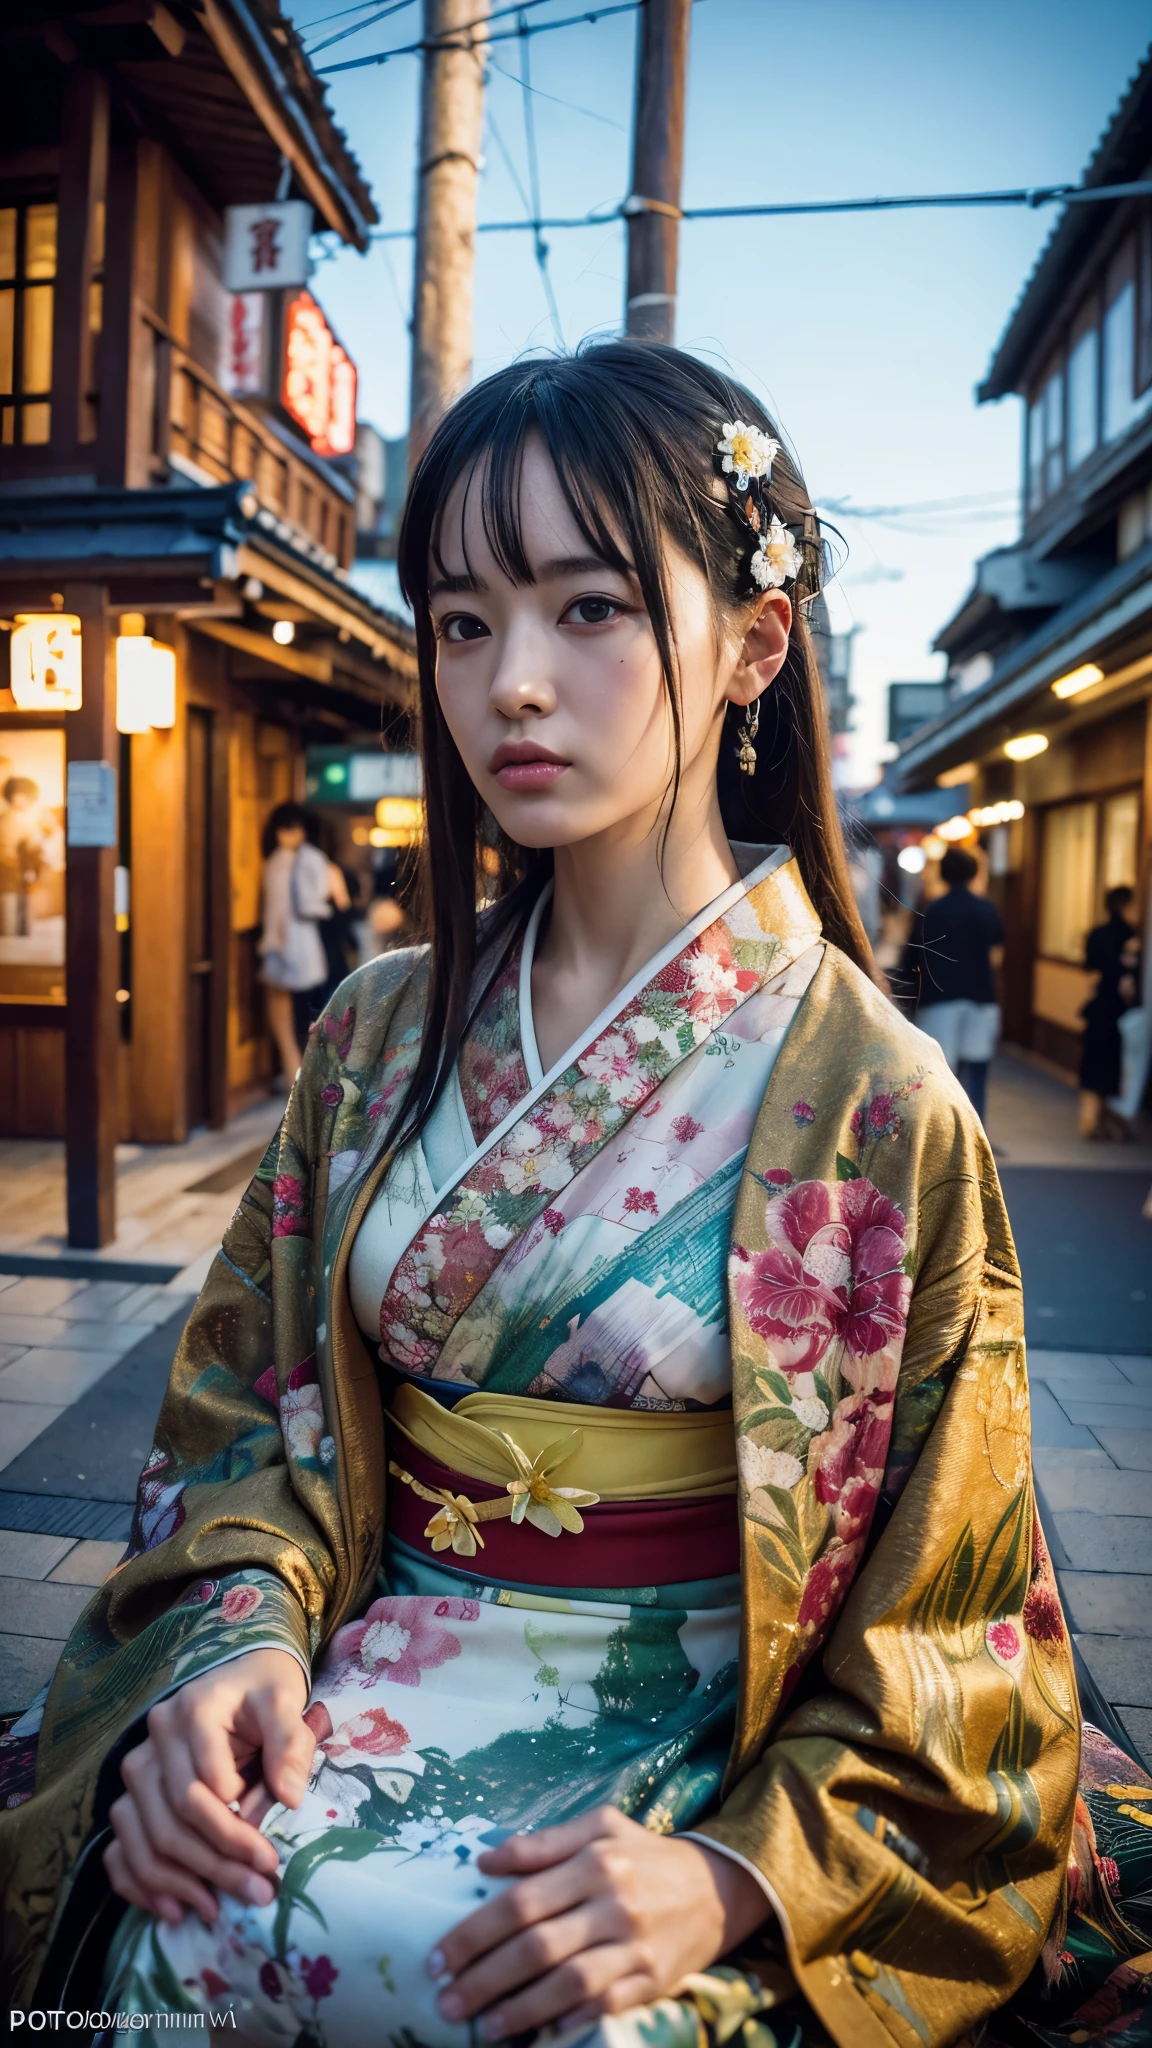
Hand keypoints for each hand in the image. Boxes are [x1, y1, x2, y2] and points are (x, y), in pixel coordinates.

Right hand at [105, 1647, 311, 1927]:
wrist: (239, 1683)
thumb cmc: (264, 1697)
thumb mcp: (285, 1706)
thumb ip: (290, 1745)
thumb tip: (290, 1799)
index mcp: (192, 1711)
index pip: (206, 1787)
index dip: (236, 1831)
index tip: (271, 1860)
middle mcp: (153, 1740)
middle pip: (176, 1818)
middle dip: (217, 1864)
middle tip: (259, 1894)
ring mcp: (135, 1771)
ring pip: (147, 1840)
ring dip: (182, 1884)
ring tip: (221, 1911)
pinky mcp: (129, 1798)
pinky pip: (119, 1851)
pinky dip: (141, 1886)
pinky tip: (176, 1910)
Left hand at [428, 1806, 768, 2040]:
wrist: (716, 1886)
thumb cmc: (642, 1855)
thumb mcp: (599, 1827)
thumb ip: (541, 1842)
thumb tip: (484, 1860)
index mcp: (595, 1861)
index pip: (521, 1901)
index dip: (474, 1932)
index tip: (438, 1958)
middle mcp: (615, 1904)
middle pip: (538, 1947)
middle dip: (485, 1978)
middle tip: (446, 2001)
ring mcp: (636, 1946)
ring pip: (570, 1984)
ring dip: (521, 2009)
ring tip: (484, 2027)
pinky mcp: (654, 1981)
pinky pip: (607, 2007)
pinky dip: (573, 2021)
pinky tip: (541, 2034)